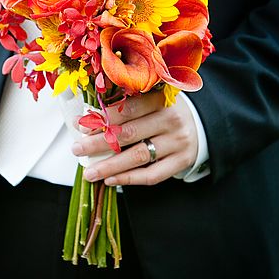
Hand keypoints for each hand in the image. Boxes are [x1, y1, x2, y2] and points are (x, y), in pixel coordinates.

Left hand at [72, 91, 197, 185]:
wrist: (201, 124)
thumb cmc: (166, 111)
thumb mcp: (152, 100)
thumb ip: (125, 106)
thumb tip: (86, 118)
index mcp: (161, 99)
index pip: (128, 109)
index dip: (103, 118)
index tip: (82, 125)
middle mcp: (171, 120)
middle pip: (129, 133)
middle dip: (99, 143)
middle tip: (77, 149)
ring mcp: (177, 143)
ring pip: (138, 156)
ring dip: (110, 166)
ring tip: (89, 173)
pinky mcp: (181, 162)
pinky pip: (152, 175)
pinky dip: (129, 179)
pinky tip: (110, 180)